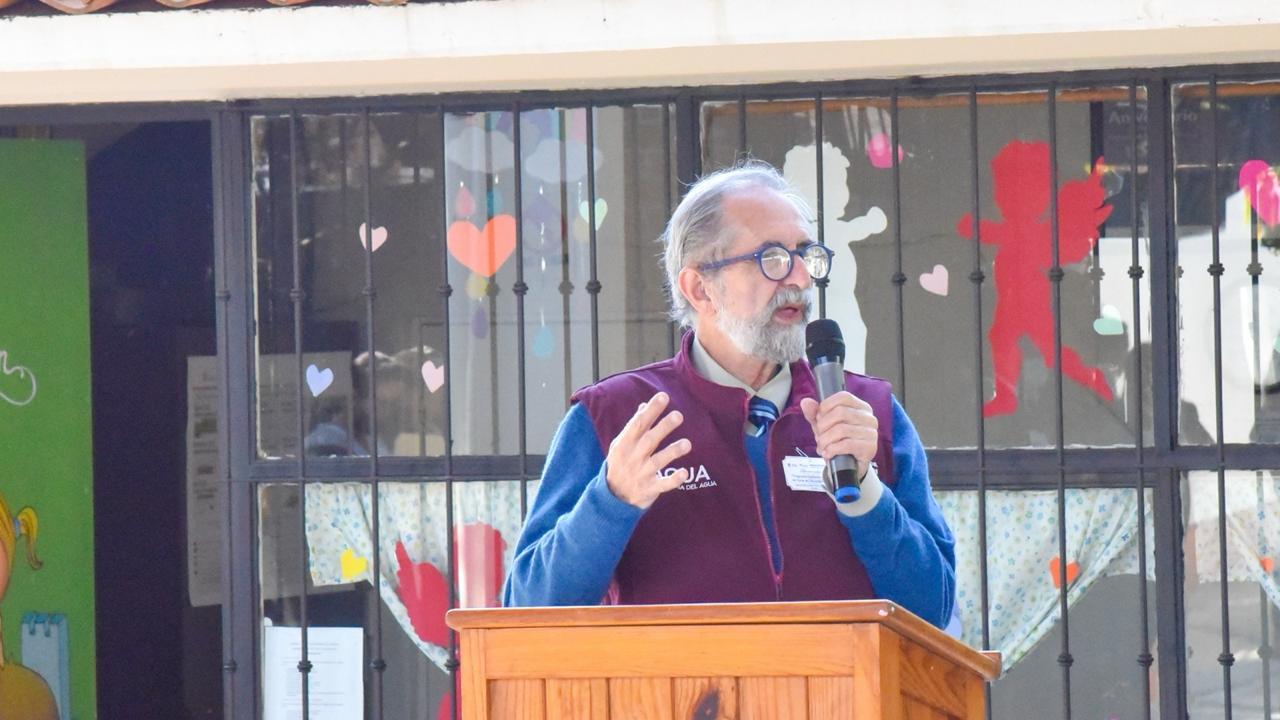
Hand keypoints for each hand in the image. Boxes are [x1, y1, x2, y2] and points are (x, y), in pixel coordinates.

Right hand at [605, 392, 693, 508]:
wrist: (612, 496)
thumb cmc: (620, 464)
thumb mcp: (620, 444)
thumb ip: (633, 426)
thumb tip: (644, 405)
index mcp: (624, 444)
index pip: (637, 424)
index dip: (651, 410)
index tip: (663, 397)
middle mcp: (633, 457)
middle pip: (649, 440)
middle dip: (663, 427)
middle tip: (678, 416)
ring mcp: (641, 474)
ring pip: (657, 461)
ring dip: (672, 452)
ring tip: (687, 444)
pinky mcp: (649, 489)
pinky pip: (662, 485)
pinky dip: (673, 480)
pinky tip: (685, 473)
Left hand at [800, 391, 877, 479]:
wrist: (847, 467)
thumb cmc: (837, 441)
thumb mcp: (823, 426)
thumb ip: (814, 413)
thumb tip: (805, 402)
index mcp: (860, 407)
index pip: (843, 397)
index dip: (826, 406)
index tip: (819, 418)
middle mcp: (869, 418)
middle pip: (840, 412)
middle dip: (823, 426)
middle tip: (820, 436)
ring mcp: (871, 433)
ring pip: (841, 429)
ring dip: (825, 440)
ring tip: (823, 447)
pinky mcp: (870, 448)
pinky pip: (846, 444)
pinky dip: (832, 449)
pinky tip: (828, 453)